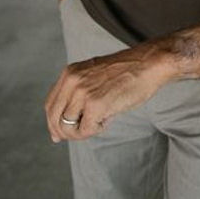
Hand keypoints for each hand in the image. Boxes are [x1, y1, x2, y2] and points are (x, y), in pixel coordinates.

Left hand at [44, 44, 175, 142]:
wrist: (149, 64)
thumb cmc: (127, 72)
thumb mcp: (94, 76)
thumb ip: (77, 95)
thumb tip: (58, 132)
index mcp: (70, 73)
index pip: (50, 104)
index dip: (53, 122)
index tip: (59, 134)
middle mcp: (72, 81)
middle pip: (54, 118)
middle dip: (64, 132)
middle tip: (82, 133)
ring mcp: (82, 93)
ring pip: (67, 127)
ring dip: (83, 131)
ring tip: (101, 120)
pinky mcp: (95, 105)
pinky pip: (86, 130)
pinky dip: (97, 130)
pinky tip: (109, 118)